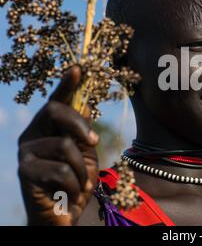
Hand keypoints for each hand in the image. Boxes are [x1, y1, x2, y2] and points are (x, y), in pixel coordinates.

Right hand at [18, 66, 98, 225]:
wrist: (63, 214)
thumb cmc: (75, 181)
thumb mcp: (84, 154)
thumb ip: (82, 132)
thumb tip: (84, 105)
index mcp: (48, 128)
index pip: (57, 101)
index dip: (67, 84)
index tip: (78, 68)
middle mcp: (32, 135)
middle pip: (55, 111)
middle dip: (80, 126)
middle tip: (94, 143)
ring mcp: (25, 153)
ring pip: (64, 145)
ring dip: (82, 168)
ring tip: (81, 182)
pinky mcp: (24, 173)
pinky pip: (61, 170)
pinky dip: (75, 184)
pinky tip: (70, 192)